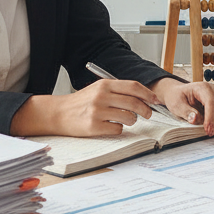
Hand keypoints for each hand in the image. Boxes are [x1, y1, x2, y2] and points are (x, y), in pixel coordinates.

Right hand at [12, 78, 161, 136]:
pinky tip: (112, 126)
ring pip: (128, 117)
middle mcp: (102, 96)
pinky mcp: (93, 126)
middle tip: (148, 114)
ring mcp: (97, 111)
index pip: (134, 87)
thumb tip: (144, 96)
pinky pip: (117, 129)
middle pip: (134, 102)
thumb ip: (118, 90)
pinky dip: (119, 129)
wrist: (58, 113)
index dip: (148, 94)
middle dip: (145, 110)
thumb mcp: (99, 89)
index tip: (155, 100)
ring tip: (127, 120)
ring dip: (132, 120)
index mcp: (105, 84)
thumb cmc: (82, 102)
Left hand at [152, 78, 213, 136]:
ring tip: (213, 131)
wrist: (180, 94)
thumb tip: (195, 119)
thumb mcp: (176, 105)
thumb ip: (186, 112)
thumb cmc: (177, 98)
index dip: (211, 118)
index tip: (208, 131)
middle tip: (210, 134)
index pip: (211, 102)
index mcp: (202, 88)